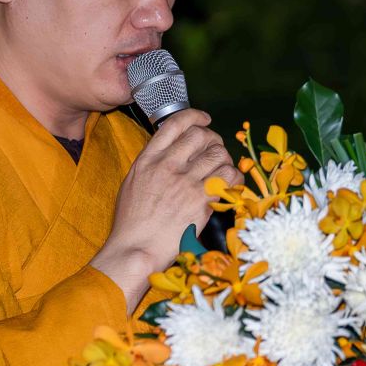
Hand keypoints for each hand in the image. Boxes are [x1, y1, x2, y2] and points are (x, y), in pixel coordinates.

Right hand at [92, 109, 243, 312]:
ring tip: (222, 170)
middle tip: (215, 152)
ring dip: (225, 160)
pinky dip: (234, 178)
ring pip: (218, 155)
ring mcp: (185, 182)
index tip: (205, 120)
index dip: (195, 117)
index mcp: (148, 159)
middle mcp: (167, 165)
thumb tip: (170, 154)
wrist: (136, 249)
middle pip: (201, 136)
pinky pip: (229, 177)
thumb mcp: (133, 184)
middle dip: (213, 141)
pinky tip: (230, 185)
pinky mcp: (200, 200)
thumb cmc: (131, 224)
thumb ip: (151, 165)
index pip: (175, 124)